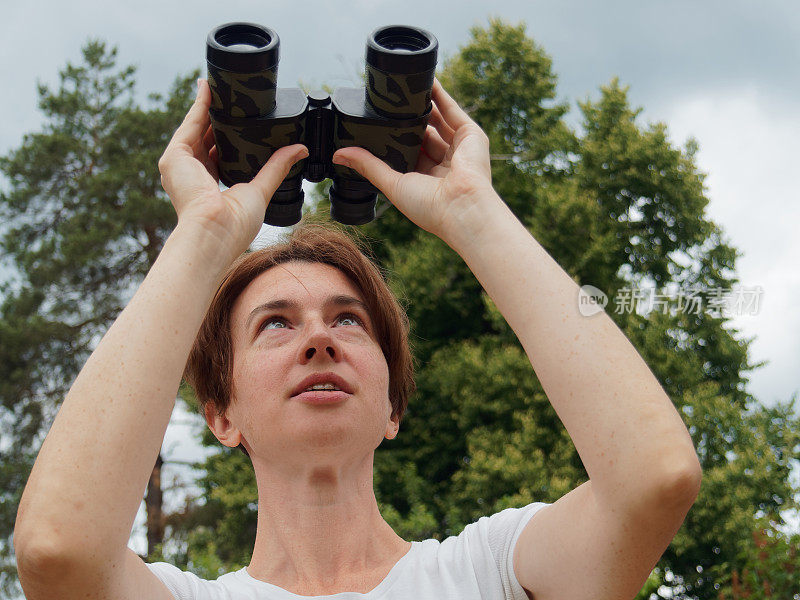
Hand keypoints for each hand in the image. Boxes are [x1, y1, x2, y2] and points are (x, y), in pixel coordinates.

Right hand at [158, 78, 307, 258]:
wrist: (214, 234)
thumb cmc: (235, 225)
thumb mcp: (260, 189)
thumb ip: (276, 167)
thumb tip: (299, 150)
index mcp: (209, 186)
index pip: (217, 153)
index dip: (227, 135)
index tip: (240, 118)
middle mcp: (191, 175)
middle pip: (205, 137)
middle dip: (217, 116)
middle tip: (231, 96)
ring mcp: (180, 166)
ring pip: (195, 127)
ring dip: (207, 105)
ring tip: (220, 84)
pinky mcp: (175, 158)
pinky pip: (189, 124)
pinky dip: (200, 105)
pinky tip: (209, 88)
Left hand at [331, 77, 495, 239]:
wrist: (461, 207)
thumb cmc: (430, 207)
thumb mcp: (392, 184)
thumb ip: (369, 166)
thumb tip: (339, 155)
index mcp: (426, 179)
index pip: (408, 152)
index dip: (393, 138)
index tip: (375, 124)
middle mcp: (444, 162)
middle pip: (423, 133)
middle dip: (407, 119)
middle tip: (386, 102)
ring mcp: (458, 147)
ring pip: (437, 118)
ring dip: (422, 102)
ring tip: (403, 86)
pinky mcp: (471, 134)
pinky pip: (451, 108)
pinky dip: (438, 93)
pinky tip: (424, 79)